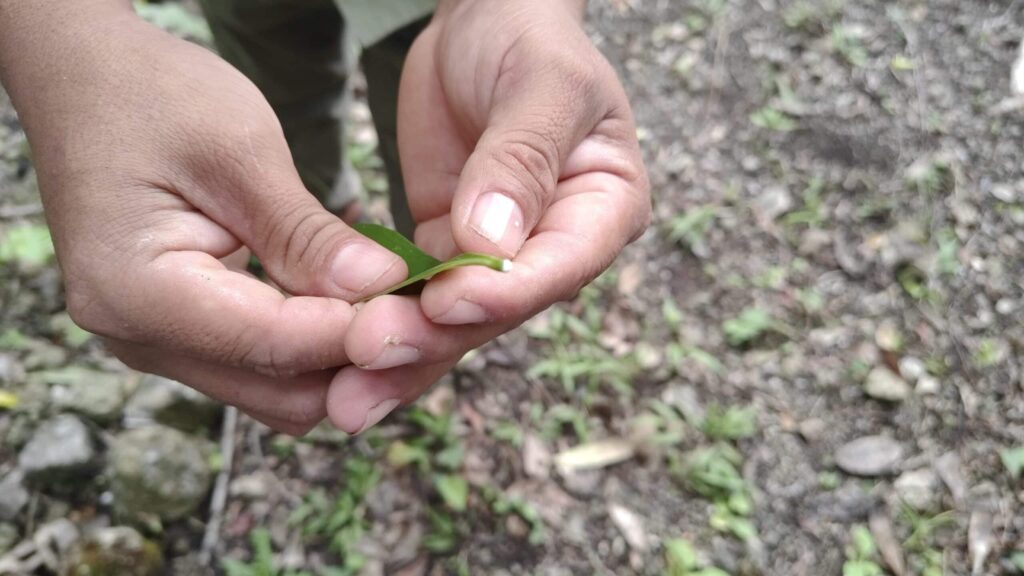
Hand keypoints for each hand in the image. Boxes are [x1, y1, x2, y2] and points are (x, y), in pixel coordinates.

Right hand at [0, 2, 407, 433]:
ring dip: (342, 358)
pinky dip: (315, 343)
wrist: (88, 82)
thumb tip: (380, 288)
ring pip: (277, 391)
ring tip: (395, 300)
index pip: (272, 344)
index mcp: (136, 292)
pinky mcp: (181, 332)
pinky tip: (353, 298)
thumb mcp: (238, 150)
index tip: (424, 301)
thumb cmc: (153, 97)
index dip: (358, 331)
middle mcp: (138, 338)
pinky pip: (263, 365)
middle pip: (280, 393)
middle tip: (421, 304)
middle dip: (357, 359)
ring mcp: (157, 342)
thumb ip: (304, 232)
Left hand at [326, 0, 649, 432]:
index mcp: (603, 209)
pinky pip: (415, 300)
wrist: (486, 20)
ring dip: (400, 358)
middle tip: (368, 357)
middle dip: (436, 339)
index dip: (507, 291)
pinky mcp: (446, 250)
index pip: (560, 265)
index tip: (449, 301)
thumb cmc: (528, 38)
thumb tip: (492, 244)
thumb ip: (521, 160)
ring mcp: (499, 256)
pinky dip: (380, 327)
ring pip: (452, 321)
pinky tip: (336, 364)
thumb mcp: (540, 84)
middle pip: (499, 309)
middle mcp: (556, 246)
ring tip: (343, 401)